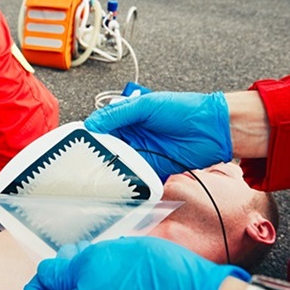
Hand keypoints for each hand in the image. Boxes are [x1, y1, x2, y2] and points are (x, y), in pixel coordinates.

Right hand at [84, 89, 232, 180]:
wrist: (212, 128)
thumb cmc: (183, 109)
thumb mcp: (147, 105)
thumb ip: (118, 114)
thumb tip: (92, 123)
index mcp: (129, 117)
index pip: (103, 127)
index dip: (90, 135)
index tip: (77, 142)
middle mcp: (133, 136)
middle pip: (108, 148)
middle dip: (96, 155)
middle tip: (83, 163)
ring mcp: (142, 153)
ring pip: (119, 164)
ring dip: (110, 169)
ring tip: (97, 175)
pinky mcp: (152, 169)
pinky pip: (135, 176)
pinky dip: (126, 180)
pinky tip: (117, 183)